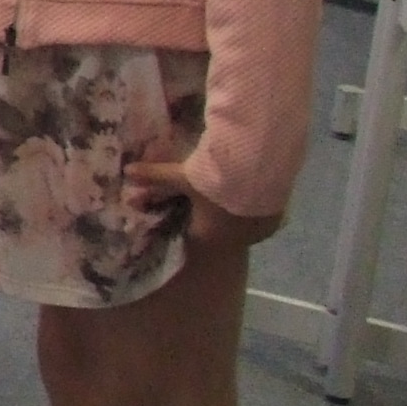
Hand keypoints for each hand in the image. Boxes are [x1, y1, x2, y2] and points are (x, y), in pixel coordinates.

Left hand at [125, 163, 284, 248]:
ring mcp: (262, 229)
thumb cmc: (214, 179)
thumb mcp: (182, 176)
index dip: (190, 225)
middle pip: (222, 232)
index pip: (195, 237)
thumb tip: (127, 171)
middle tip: (212, 202)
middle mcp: (239, 239)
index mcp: (212, 237)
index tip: (190, 213)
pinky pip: (263, 217)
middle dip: (214, 221)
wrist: (260, 166)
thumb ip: (155, 177)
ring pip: (245, 226)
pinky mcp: (278, 216)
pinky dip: (256, 208)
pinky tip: (253, 194)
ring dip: (238, 215)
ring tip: (234, 197)